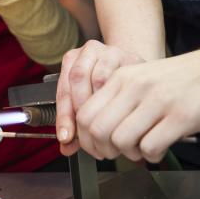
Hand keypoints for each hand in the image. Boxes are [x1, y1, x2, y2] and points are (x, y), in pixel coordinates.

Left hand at [55, 40, 142, 155]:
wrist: (136, 70)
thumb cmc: (108, 86)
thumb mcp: (87, 100)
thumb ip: (76, 123)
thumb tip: (66, 146)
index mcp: (73, 59)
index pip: (63, 89)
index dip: (63, 116)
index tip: (66, 136)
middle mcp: (89, 51)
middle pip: (77, 77)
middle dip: (81, 109)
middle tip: (88, 131)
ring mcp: (111, 52)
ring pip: (99, 78)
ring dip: (100, 105)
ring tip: (103, 124)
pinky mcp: (131, 58)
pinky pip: (122, 80)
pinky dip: (118, 100)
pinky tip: (119, 115)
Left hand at [73, 39, 199, 161]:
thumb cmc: (183, 78)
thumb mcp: (143, 79)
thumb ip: (119, 100)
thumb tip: (97, 133)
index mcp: (122, 77)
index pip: (85, 114)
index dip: (87, 139)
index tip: (98, 148)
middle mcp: (136, 87)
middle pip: (98, 129)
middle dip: (104, 150)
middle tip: (118, 153)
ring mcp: (158, 101)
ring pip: (121, 141)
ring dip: (129, 154)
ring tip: (143, 148)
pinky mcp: (181, 117)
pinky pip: (150, 147)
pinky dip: (151, 156)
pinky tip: (161, 147)